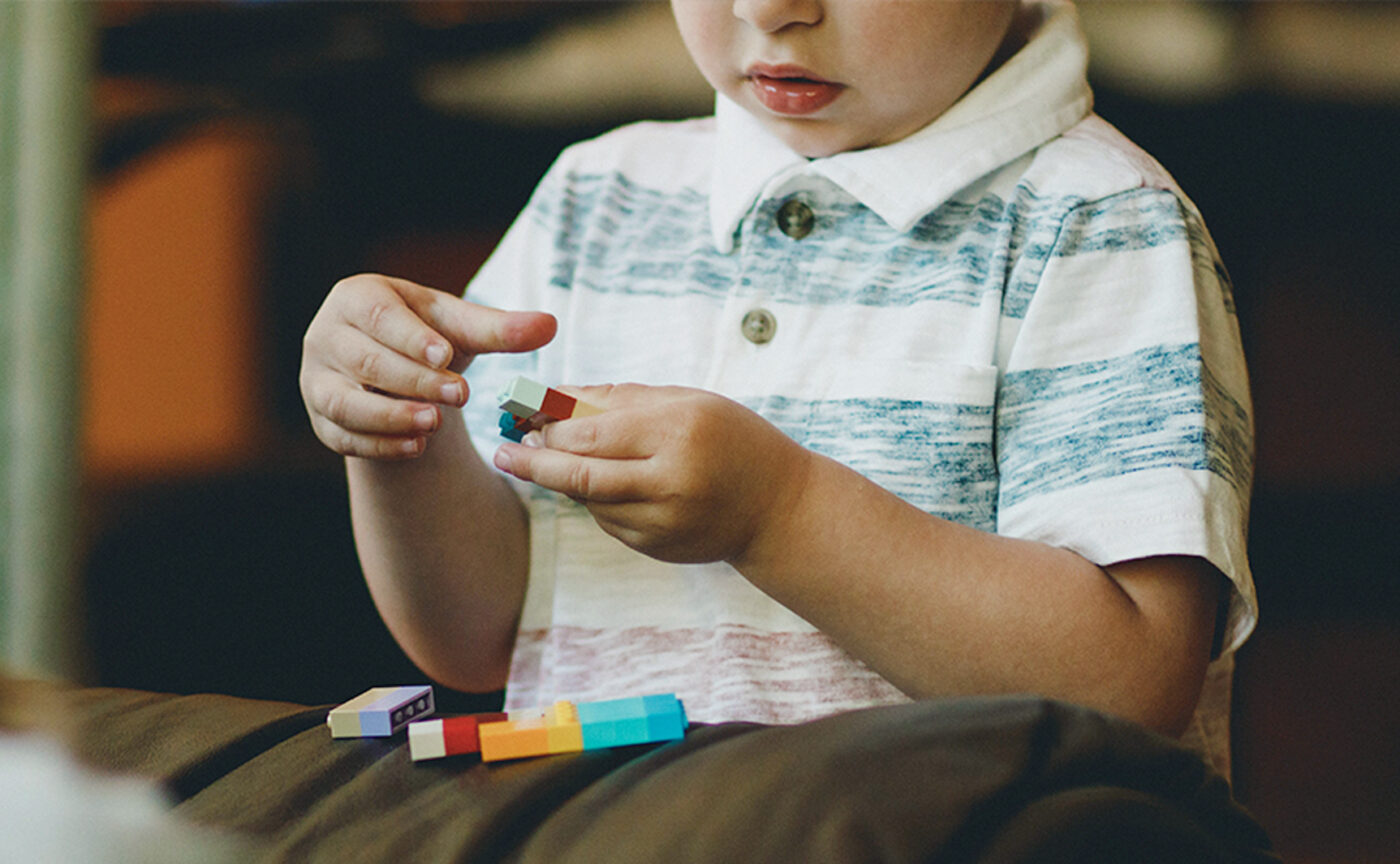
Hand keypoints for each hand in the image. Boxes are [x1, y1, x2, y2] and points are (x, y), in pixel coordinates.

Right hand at [299, 274, 555, 458]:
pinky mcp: (321, 420)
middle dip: (413, 380)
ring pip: (344, 402)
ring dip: (390, 416)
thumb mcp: (461, 329)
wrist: (396, 371)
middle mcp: (326, 336)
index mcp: (357, 298)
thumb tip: (550, 324)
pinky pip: (343, 436)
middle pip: (365, 360)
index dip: (411, 336)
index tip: (445, 354)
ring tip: (434, 425)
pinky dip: (379, 445)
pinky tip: (416, 448)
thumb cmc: (428, 337)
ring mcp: (316, 380)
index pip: (379, 316)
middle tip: (458, 395)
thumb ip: (501, 329)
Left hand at [491, 384, 812, 564]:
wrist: (779, 508)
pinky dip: (595, 500)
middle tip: (506, 450)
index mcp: (678, 431)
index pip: (591, 431)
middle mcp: (670, 481)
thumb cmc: (732, 440)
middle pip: (578, 475)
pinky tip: (602, 483)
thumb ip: (620, 398)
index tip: (521, 415)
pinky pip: (607, 520)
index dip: (549, 425)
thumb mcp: (687, 402)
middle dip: (534, 461)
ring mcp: (663, 521)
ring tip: (546, 459)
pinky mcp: (657, 548)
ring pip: (588, 501)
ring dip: (562, 479)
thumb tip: (555, 397)